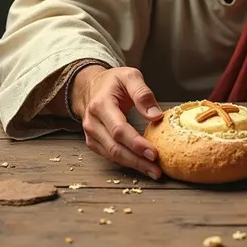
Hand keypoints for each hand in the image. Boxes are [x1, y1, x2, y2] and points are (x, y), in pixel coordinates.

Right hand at [71, 65, 163, 179]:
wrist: (90, 85)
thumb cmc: (112, 82)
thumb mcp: (130, 76)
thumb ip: (143, 93)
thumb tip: (155, 116)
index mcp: (101, 104)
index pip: (119, 129)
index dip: (136, 143)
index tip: (154, 153)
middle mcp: (92, 122)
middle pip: (115, 148)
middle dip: (137, 161)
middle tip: (157, 169)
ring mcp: (90, 134)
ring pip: (112, 155)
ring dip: (133, 165)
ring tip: (154, 170)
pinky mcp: (93, 142)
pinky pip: (110, 155)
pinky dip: (126, 162)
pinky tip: (142, 165)